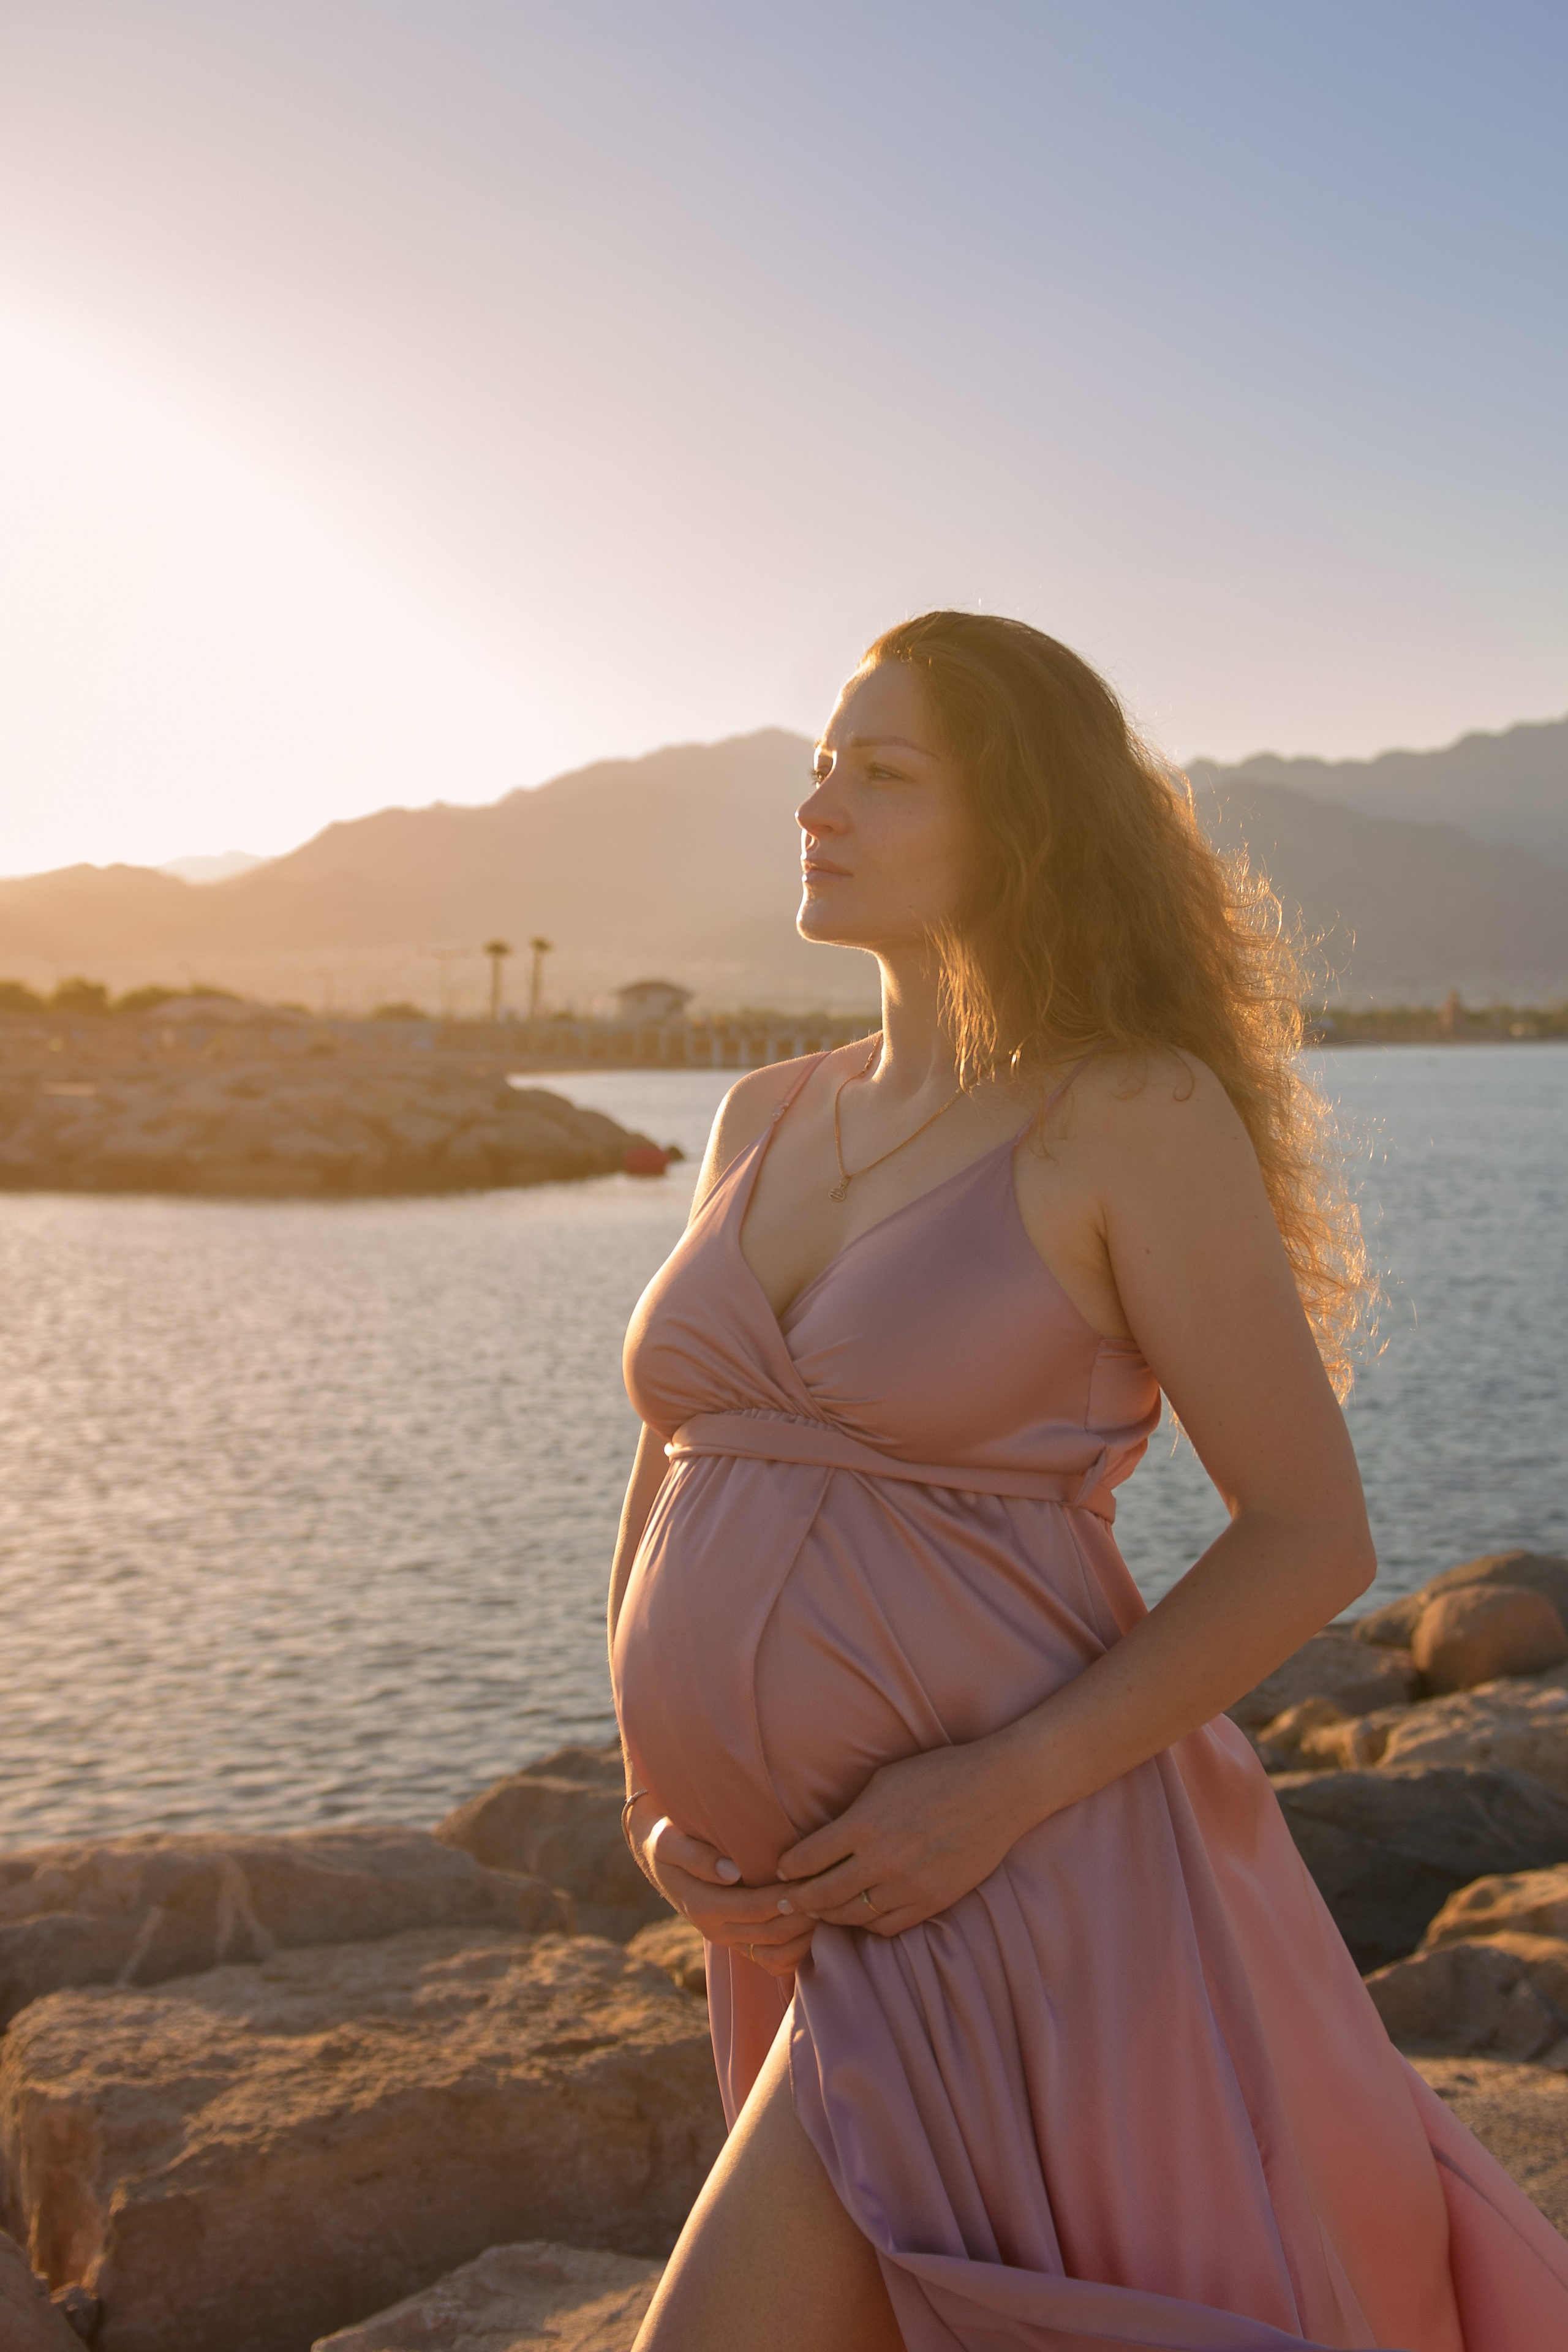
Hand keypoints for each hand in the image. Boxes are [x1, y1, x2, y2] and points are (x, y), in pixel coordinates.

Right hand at [626, 1797, 815, 1978]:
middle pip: (773, 1934)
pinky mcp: (739, 1940)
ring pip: (778, 1952)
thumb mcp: (669, 1841)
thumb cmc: (666, 1839)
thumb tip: (731, 1872)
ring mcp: (729, 1939)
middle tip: (830, 1890)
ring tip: (828, 1906)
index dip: (787, 1897)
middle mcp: (717, 1930)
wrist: (657, 1854)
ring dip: (805, 1935)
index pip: (757, 1908)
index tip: (812, 1879)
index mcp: (704, 1907)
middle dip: (804, 1916)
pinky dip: (797, 1951)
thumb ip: (696, 1856)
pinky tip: (815, 1926)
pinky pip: (774, 1960)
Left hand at [774, 1741, 1026, 1935]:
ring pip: (853, 1915)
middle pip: (823, 1894)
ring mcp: (910, 1886)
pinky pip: (888, 1925)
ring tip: (818, 1911)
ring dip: (830, 1915)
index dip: (789, 1867)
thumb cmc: (939, 1774)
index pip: (809, 1858)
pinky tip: (860, 1916)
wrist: (999, 1791)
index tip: (782, 1870)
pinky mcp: (933, 1901)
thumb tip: (825, 1837)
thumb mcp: (884, 1780)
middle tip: (784, 1903)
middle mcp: (883, 1860)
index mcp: (865, 1824)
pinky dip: (867, 1924)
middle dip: (798, 1900)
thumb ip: (853, 1813)